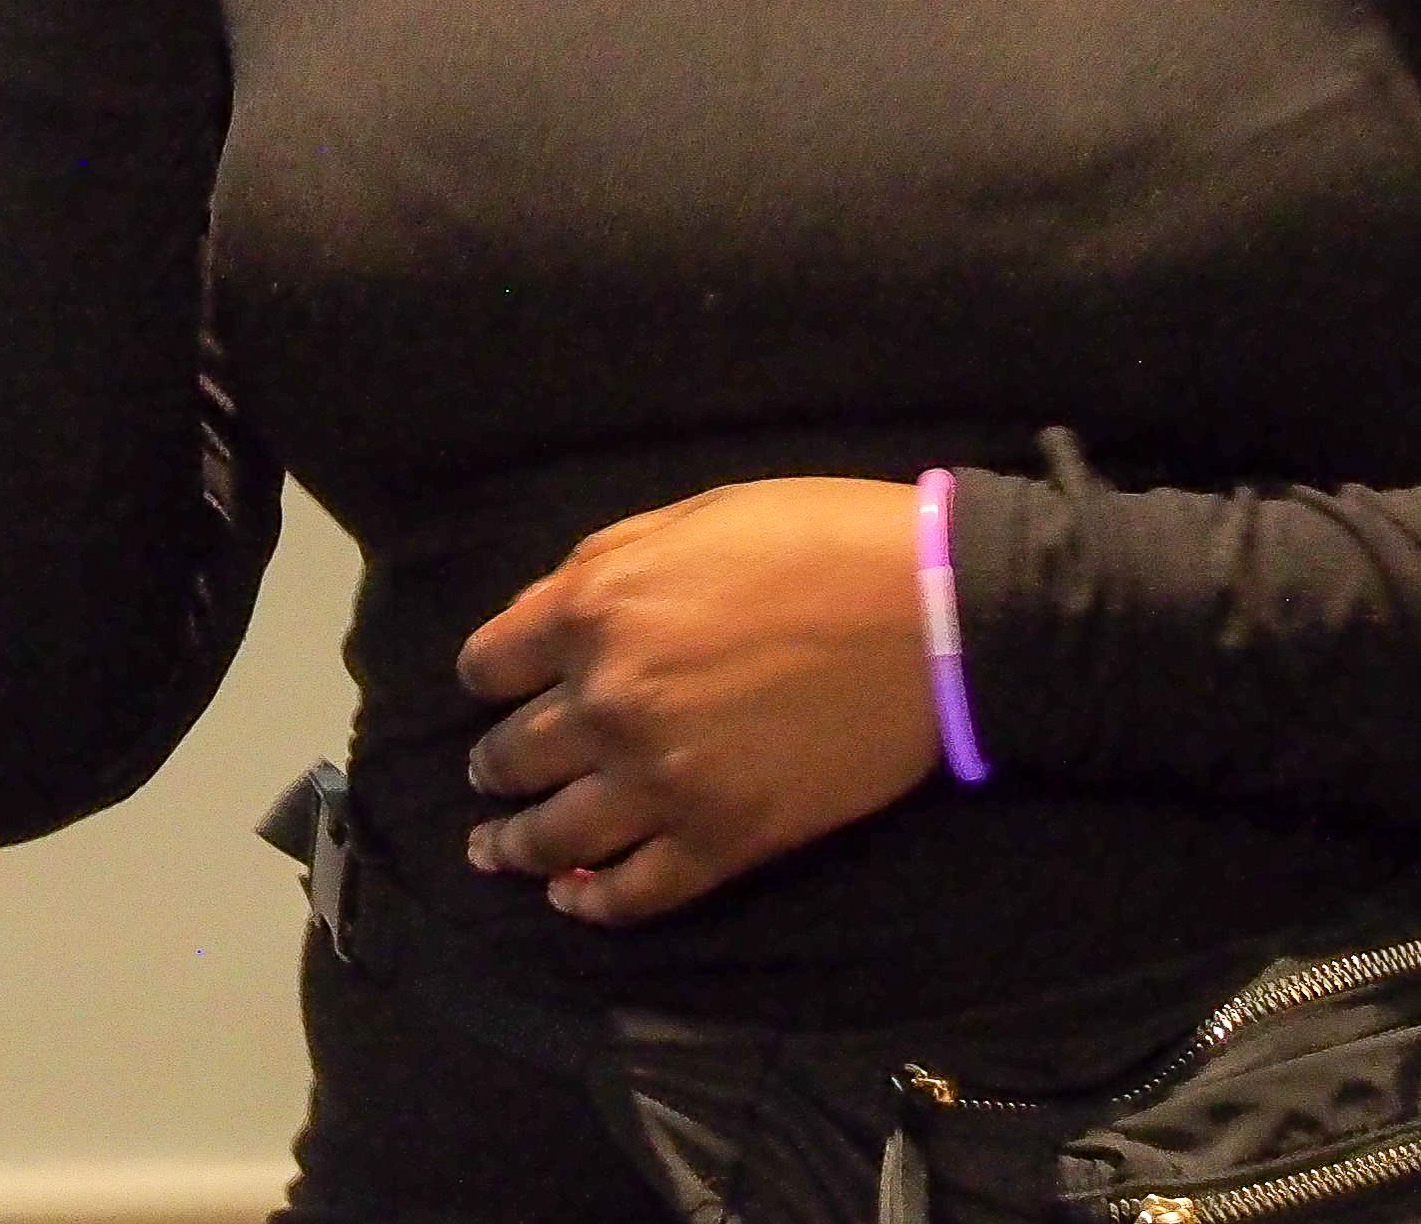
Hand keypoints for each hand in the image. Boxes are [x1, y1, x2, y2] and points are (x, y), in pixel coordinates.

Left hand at [455, 477, 937, 925]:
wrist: (931, 611)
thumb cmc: (816, 539)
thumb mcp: (692, 516)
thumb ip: (599, 566)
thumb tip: (538, 619)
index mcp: (596, 611)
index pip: (491, 665)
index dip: (489, 677)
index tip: (495, 688)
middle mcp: (609, 703)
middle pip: (513, 754)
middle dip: (495, 764)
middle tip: (491, 773)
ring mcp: (662, 781)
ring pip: (554, 836)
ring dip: (513, 847)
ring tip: (496, 851)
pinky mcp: (721, 840)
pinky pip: (633, 893)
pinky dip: (592, 904)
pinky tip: (574, 900)